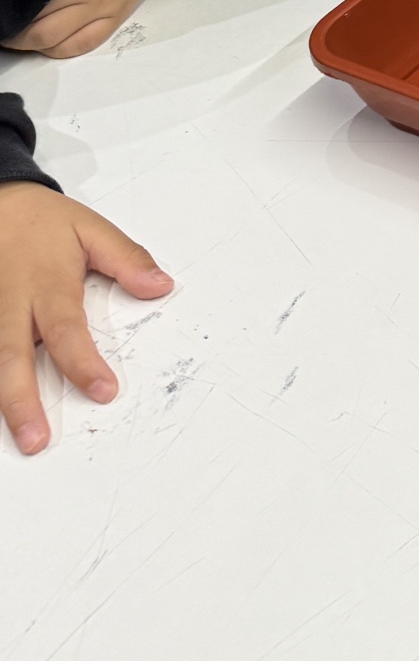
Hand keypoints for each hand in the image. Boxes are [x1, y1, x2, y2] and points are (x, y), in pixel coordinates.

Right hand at [0, 182, 172, 455]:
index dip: (84, 363)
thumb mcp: (91, 228)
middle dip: (22, 400)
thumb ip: (127, 259)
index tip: (104, 391)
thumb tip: (160, 286)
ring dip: (1, 400)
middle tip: (36, 439)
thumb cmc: (42, 222)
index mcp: (48, 285)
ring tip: (15, 436)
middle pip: (15, 357)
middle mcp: (12, 303)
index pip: (67, 330)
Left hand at [2, 0, 191, 58]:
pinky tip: (53, 42)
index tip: (1, 12)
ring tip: (25, 36)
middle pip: (42, 33)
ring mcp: (106, 9)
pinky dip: (64, 49)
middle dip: (17, 37)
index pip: (30, 8)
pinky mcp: (119, 15)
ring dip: (38, 46)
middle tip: (6, 27)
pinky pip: (87, 44)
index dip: (9, 17)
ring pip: (62, 45)